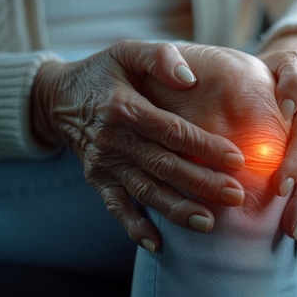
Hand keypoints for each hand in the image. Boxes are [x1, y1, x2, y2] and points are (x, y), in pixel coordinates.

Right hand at [30, 41, 245, 252]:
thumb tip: (189, 78)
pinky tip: (156, 245)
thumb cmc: (103, 72)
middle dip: (202, 184)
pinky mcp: (98, 180)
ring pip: (146, 191)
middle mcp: (113, 139)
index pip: (173, 131)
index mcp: (123, 106)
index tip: (238, 159)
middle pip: (164, 166)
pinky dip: (134, 227)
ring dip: (177, 209)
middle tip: (235, 197)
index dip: (206, 147)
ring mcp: (105, 164)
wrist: (58, 98)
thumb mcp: (127, 51)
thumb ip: (159, 57)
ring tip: (208, 223)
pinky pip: (115, 207)